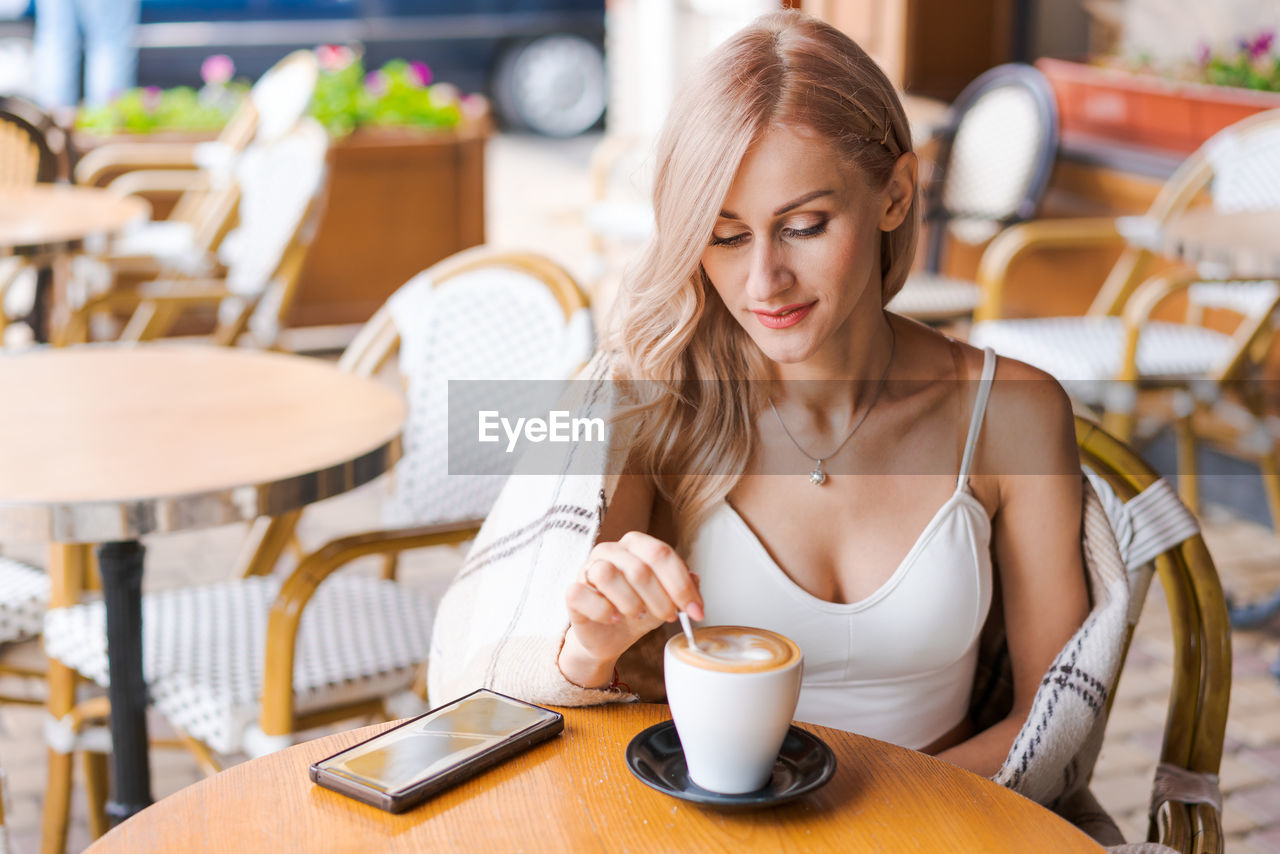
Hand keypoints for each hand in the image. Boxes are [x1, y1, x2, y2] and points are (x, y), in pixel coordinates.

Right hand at [559, 531, 703, 686]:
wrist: (608, 638)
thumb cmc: (637, 612)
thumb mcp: (666, 601)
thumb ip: (682, 588)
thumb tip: (696, 579)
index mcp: (635, 545)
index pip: (662, 554)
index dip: (682, 585)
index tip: (696, 610)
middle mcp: (610, 551)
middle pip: (639, 567)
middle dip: (661, 599)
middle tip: (669, 617)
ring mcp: (587, 568)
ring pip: (608, 575)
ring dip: (631, 603)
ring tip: (639, 615)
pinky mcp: (573, 592)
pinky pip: (583, 595)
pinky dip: (603, 611)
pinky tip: (614, 619)